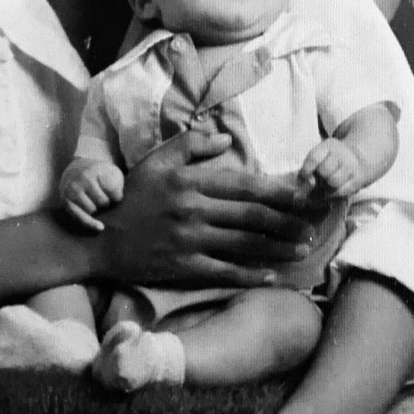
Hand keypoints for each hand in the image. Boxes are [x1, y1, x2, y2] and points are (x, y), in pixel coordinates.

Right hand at [60, 161, 123, 230]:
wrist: (76, 168)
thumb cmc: (100, 174)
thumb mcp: (112, 172)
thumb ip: (117, 185)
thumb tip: (114, 203)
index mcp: (96, 169)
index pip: (113, 191)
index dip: (118, 196)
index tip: (116, 194)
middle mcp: (83, 178)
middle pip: (103, 202)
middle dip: (106, 202)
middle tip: (102, 194)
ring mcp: (72, 189)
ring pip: (92, 210)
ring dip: (96, 208)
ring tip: (93, 199)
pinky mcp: (65, 201)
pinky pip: (79, 217)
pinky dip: (90, 223)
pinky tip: (101, 227)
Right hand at [98, 127, 311, 288]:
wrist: (100, 238)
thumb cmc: (132, 196)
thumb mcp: (157, 161)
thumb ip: (191, 144)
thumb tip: (226, 138)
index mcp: (191, 180)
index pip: (246, 185)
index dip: (280, 192)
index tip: (304, 198)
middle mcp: (193, 209)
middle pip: (253, 216)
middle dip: (289, 222)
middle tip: (313, 228)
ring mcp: (189, 239)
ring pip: (245, 244)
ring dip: (278, 248)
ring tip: (302, 250)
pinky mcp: (183, 266)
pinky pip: (225, 272)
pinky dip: (251, 274)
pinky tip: (272, 275)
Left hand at [298, 138, 362, 199]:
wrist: (358, 159)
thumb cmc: (332, 161)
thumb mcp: (320, 158)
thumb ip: (307, 171)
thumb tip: (301, 192)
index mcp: (329, 145)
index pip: (314, 158)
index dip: (306, 171)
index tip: (304, 177)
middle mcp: (342, 154)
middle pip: (324, 171)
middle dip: (318, 179)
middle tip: (318, 181)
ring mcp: (352, 166)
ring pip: (333, 182)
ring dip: (326, 189)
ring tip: (325, 187)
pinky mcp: (358, 179)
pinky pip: (342, 192)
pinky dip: (333, 195)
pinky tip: (332, 192)